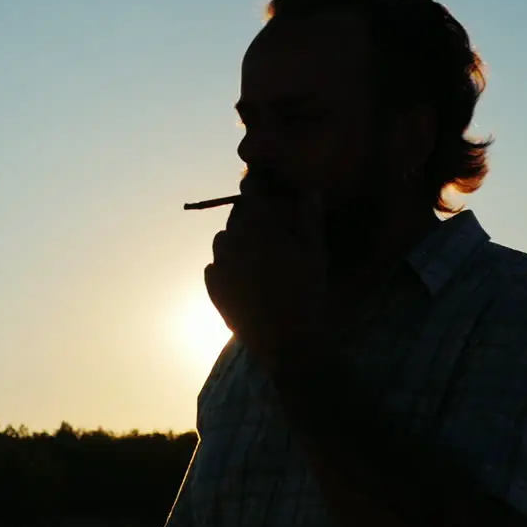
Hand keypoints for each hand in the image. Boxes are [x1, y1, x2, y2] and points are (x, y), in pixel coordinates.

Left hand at [204, 191, 330, 369]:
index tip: (263, 186)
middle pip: (236, 217)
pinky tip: (243, 277)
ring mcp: (218, 264)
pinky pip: (215, 266)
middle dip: (250, 218)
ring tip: (255, 255)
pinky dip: (226, 266)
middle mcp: (231, 240)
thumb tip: (311, 190)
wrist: (283, 340)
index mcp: (256, 227)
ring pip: (223, 240)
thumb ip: (310, 219)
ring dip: (236, 241)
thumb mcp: (314, 253)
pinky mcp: (211, 287)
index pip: (250, 193)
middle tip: (268, 228)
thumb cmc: (304, 292)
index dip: (256, 187)